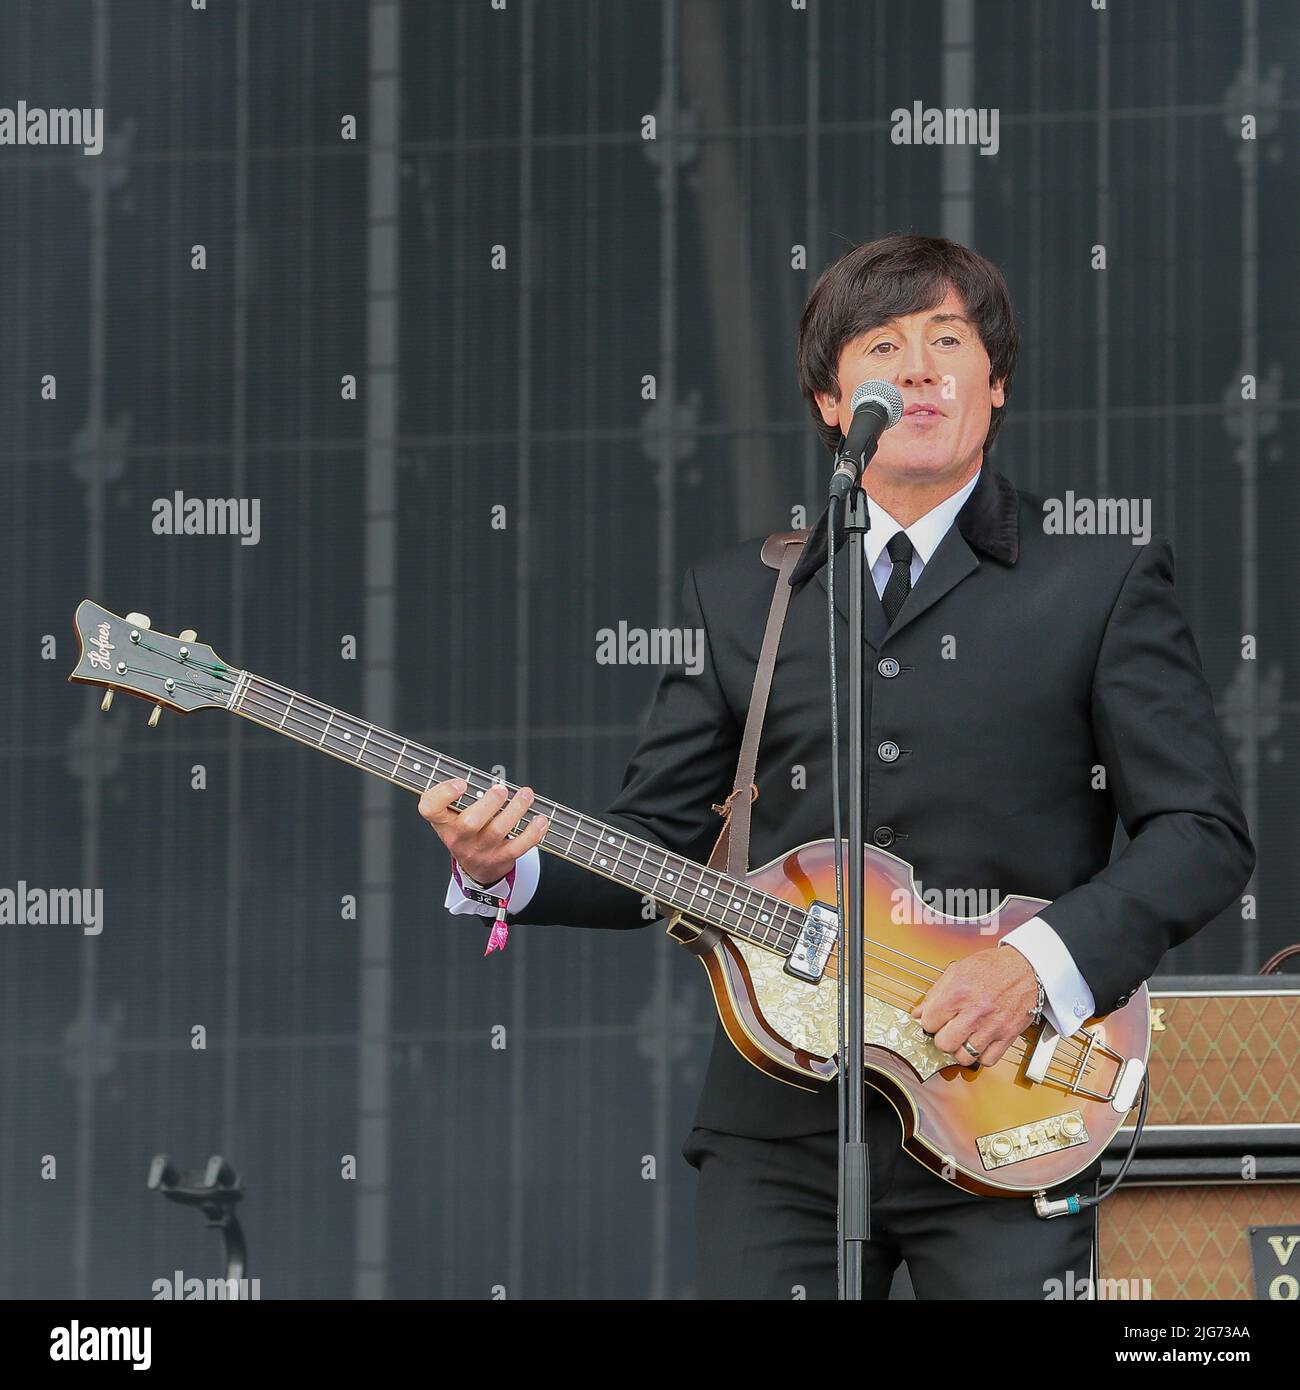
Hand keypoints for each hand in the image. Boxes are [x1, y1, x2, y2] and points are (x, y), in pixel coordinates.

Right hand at [418, 779, 548, 886]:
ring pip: (497, 831)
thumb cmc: (465, 828)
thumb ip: (461, 793)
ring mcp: (479, 850)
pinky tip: (541, 820)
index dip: (444, 794)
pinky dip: (532, 833)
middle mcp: (457, 837)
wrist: (476, 865)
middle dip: (489, 803)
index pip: (430, 809)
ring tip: (526, 795)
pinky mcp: (499, 858)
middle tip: (502, 789)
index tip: (462, 783)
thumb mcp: (452, 813)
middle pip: (470, 823)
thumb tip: (485, 773)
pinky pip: (518, 847)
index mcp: (442, 821)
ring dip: (516, 810)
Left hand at [909, 946, 1037, 1067]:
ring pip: (964, 1056)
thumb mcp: (957, 970)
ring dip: (960, 1050)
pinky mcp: (1008, 1035)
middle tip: (947, 1030)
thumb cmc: (992, 967)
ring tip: (962, 1038)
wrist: (1026, 967)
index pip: (929, 1022)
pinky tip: (979, 1043)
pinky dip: (980, 1056)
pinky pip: (987, 1060)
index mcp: (958, 993)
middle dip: (942, 1038)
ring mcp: (992, 1026)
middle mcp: (974, 1012)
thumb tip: (918, 1013)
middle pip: (944, 1043)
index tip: (935, 1019)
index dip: (929, 1021)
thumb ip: (935, 993)